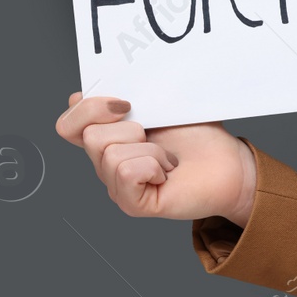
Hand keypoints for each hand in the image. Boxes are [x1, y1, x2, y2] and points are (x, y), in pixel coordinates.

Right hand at [55, 93, 257, 225]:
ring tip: (167, 158)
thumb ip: (125, 96)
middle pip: (88, 134)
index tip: (126, 103)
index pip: (67, 124)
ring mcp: (116, 185)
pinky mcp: (132, 203)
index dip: (89, 108)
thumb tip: (83, 93)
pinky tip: (166, 173)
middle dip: (128, 126)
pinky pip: (127, 172)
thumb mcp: (160, 104)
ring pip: (110, 152)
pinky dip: (153, 165)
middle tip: (153, 136)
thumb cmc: (199, 136)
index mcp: (107, 137)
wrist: (230, 164)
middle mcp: (105, 163)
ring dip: (150, 148)